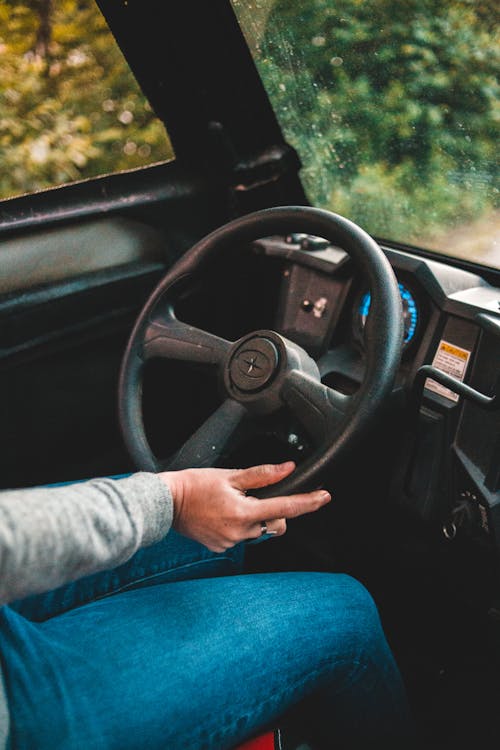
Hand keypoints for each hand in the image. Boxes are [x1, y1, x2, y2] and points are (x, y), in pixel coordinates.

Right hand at [158, 461, 330, 551]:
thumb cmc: (194, 486)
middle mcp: (240, 532)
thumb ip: (262, 475)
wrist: (166, 503)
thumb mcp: (230, 475)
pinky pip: (241, 537)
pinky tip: (223, 514)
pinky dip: (240, 526)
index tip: (324, 497)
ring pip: (259, 531)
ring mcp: (230, 543)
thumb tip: (287, 469)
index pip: (286, 508)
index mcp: (244, 512)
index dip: (308, 502)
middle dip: (274, 512)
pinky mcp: (220, 548)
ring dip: (255, 518)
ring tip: (233, 504)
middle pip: (275, 524)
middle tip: (255, 496)